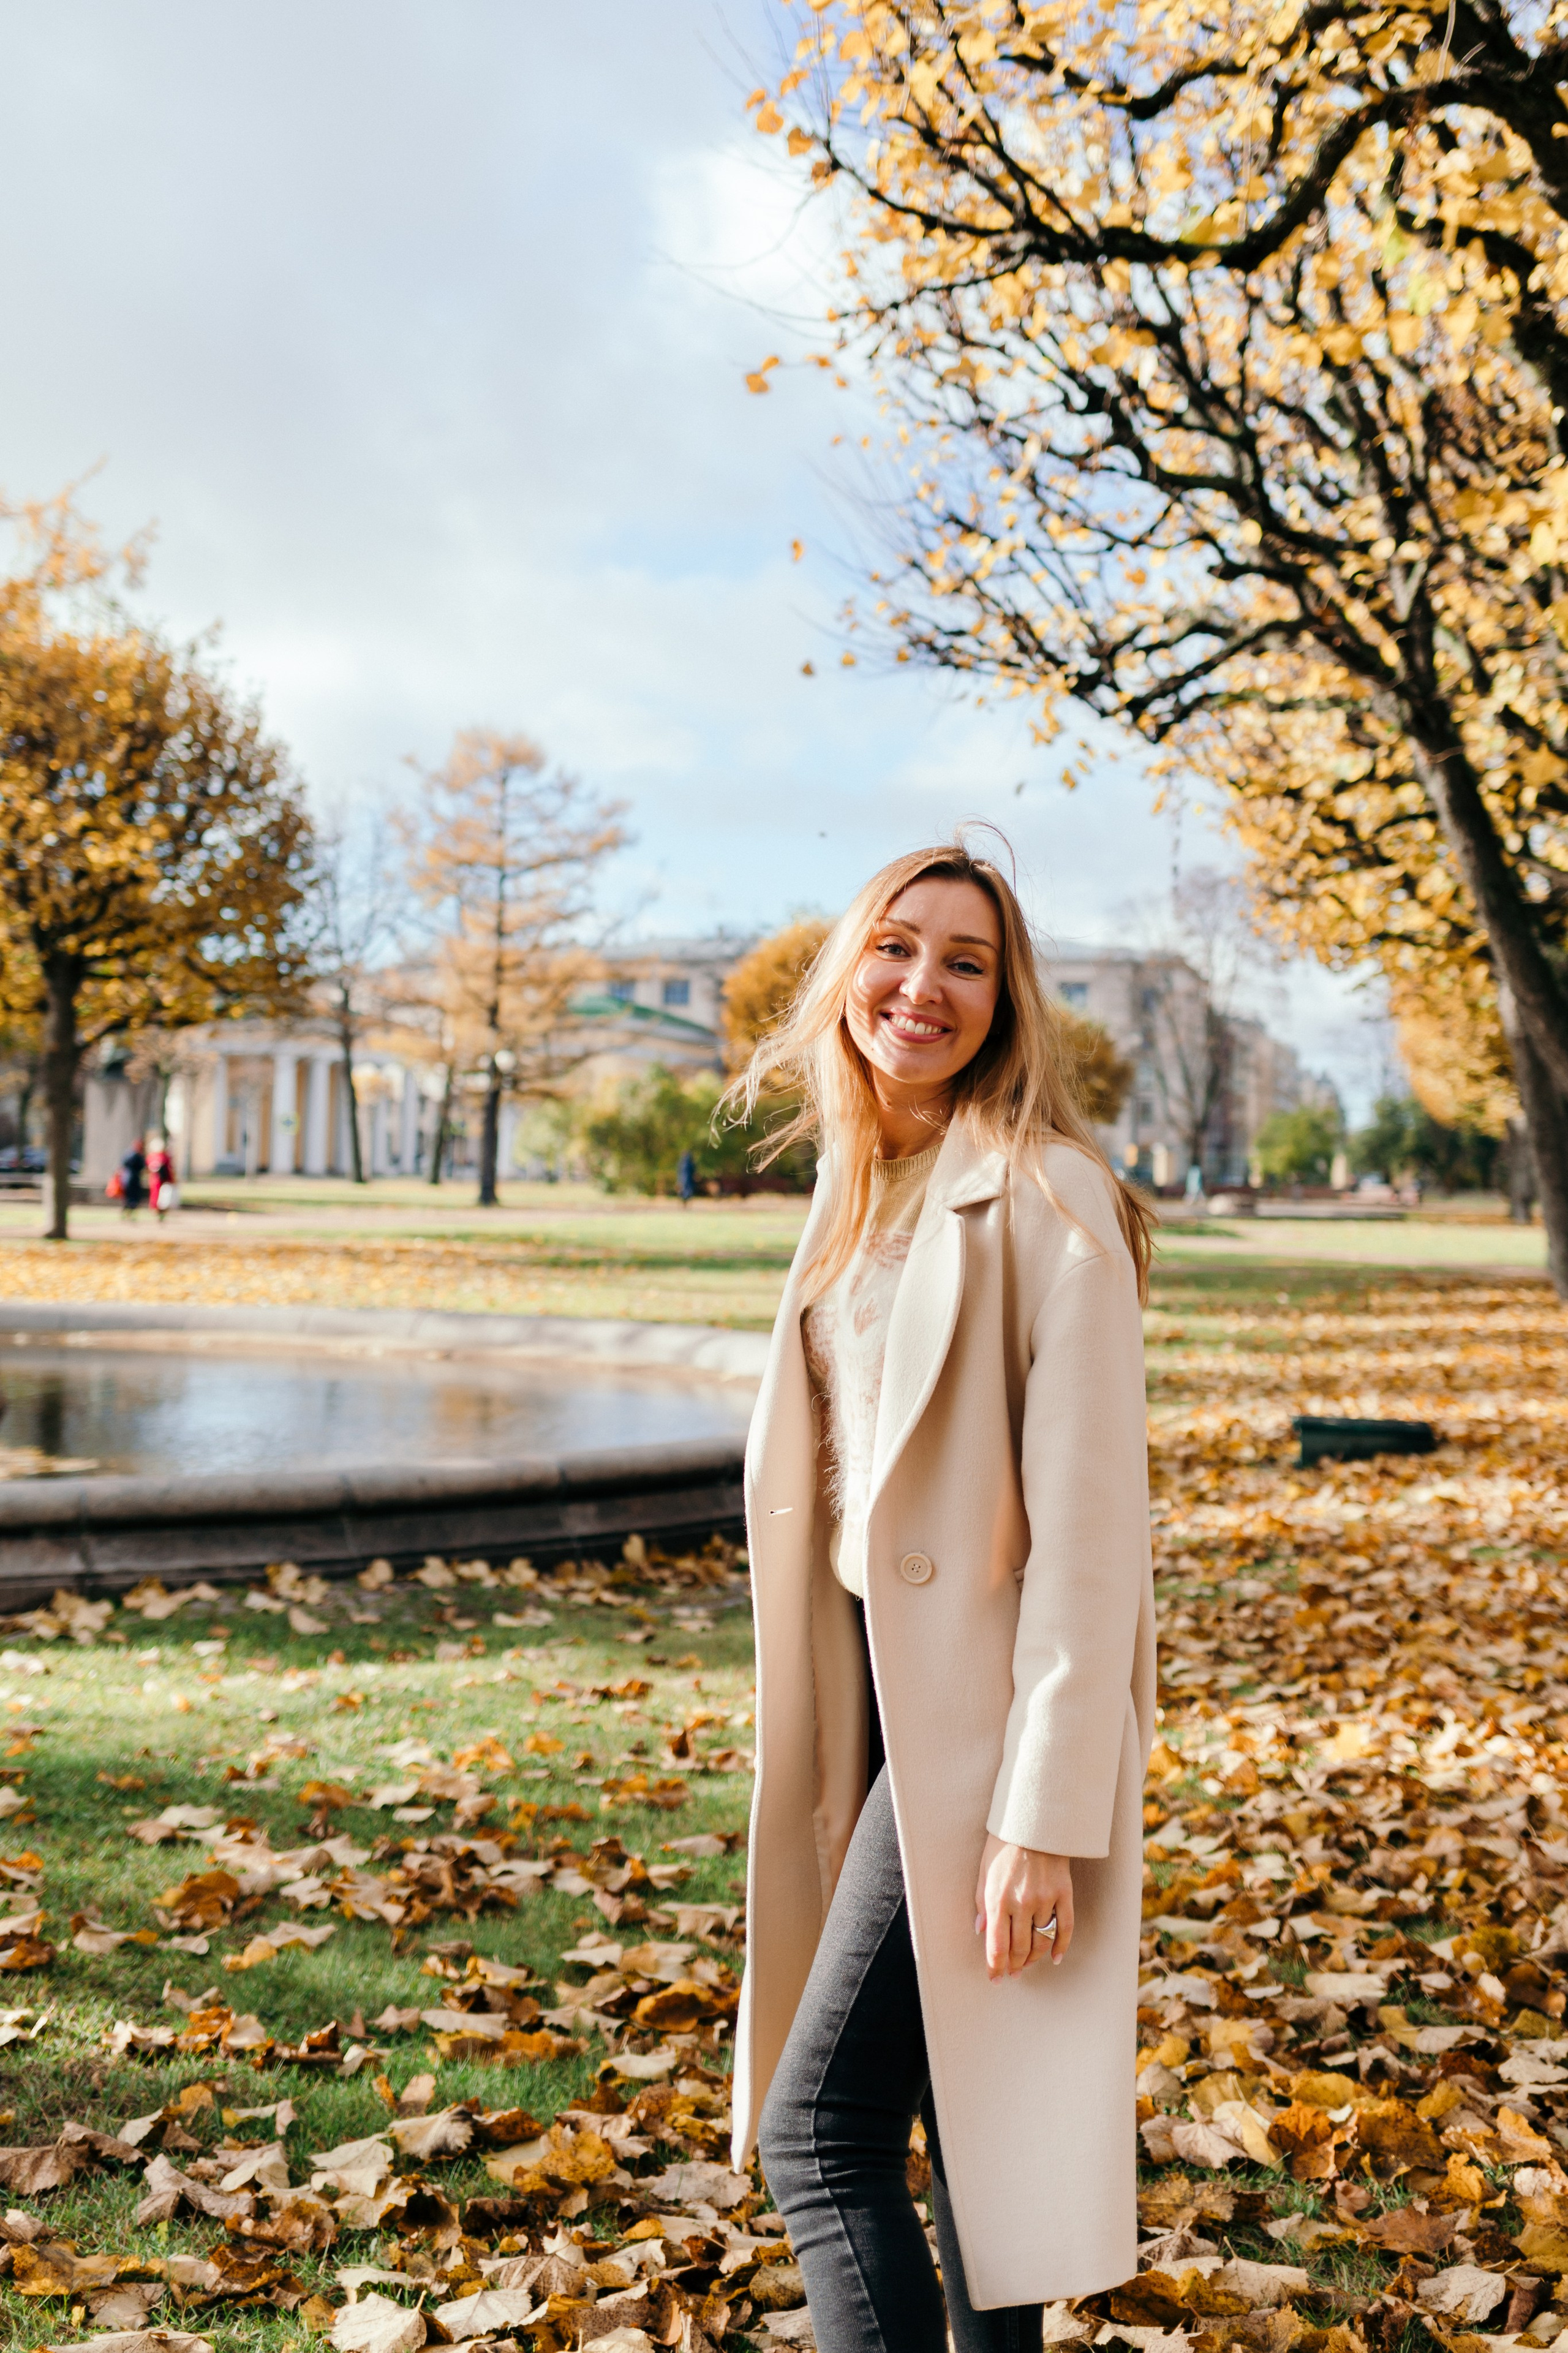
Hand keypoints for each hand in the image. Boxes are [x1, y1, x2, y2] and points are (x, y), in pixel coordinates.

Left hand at [974, 1834, 1073, 1979]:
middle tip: (1011, 1973)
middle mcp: (1021, 1903)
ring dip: (1033, 1959)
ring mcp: (1045, 1899)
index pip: (997, 1945)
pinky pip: (1065, 1928)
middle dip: (1013, 1965)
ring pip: (1041, 1942)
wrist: (1034, 1820)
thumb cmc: (1003, 1844)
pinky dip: (1061, 1947)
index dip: (995, 1967)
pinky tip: (1055, 1959)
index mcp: (998, 1898)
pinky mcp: (1064, 1894)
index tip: (995, 1978)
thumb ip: (981, 1903)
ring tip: (1026, 1965)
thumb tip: (981, 1932)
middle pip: (1019, 1948)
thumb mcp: (983, 1870)